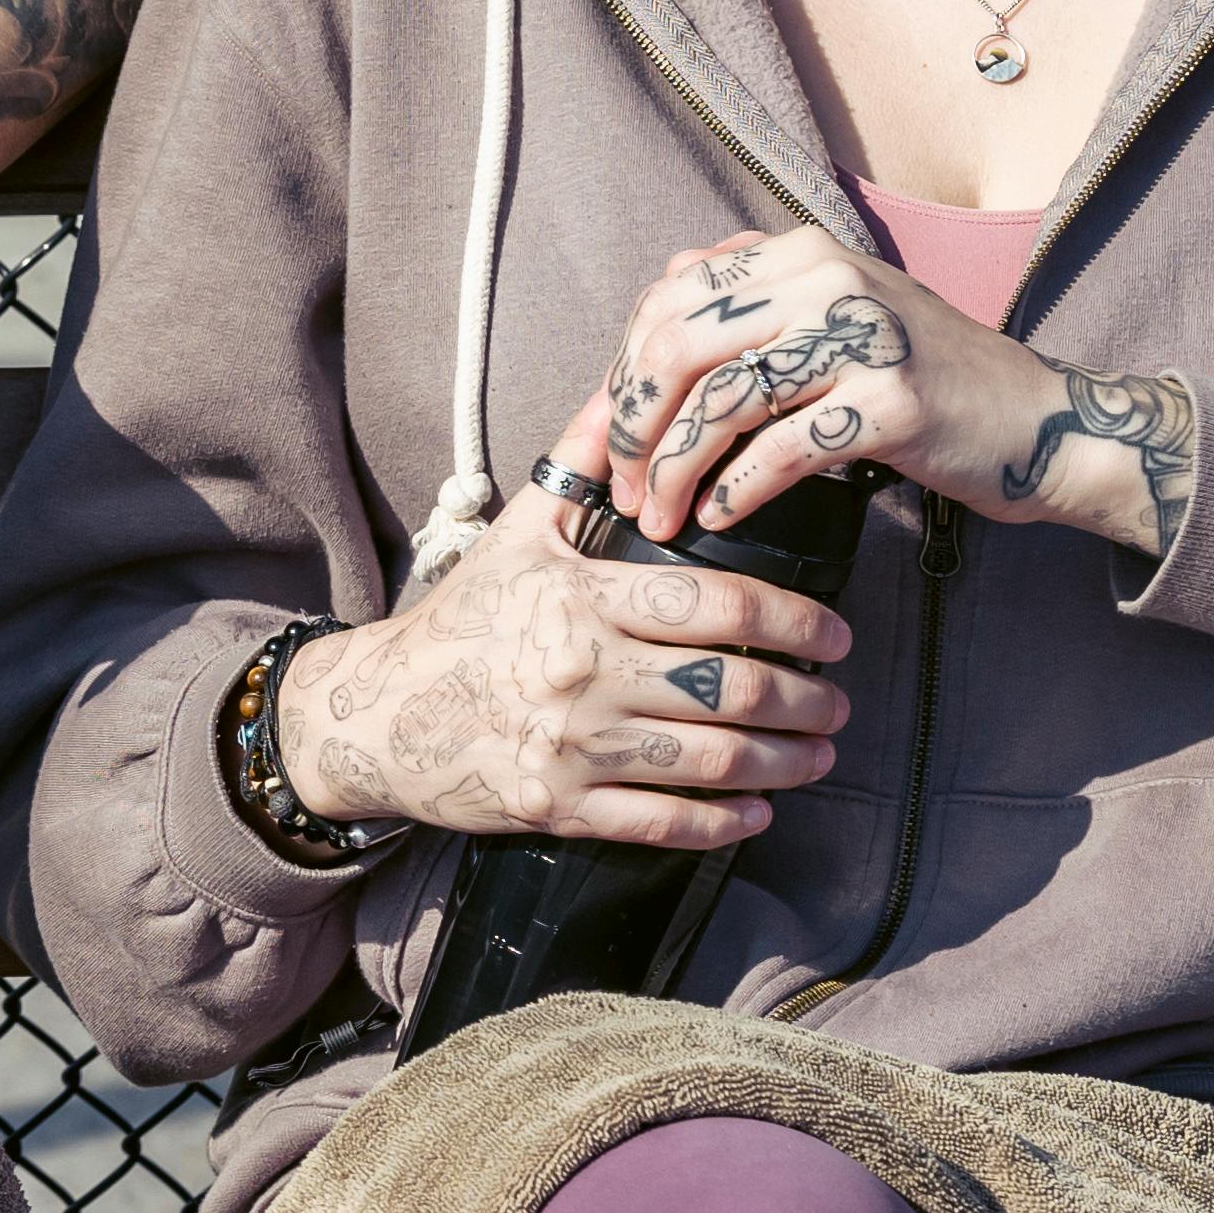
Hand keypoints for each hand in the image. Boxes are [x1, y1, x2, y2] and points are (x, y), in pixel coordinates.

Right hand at [275, 394, 851, 845]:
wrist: (377, 713)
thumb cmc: (461, 620)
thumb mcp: (517, 532)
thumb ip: (580, 463)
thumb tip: (625, 391)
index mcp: (581, 597)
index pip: (716, 604)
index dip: (794, 620)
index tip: (835, 635)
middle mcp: (581, 671)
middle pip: (732, 687)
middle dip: (806, 699)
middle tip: (836, 701)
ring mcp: (572, 745)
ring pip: (712, 760)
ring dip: (786, 761)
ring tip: (817, 752)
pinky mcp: (560, 807)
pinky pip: (665, 821)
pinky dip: (727, 821)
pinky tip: (758, 810)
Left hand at [603, 226, 1199, 555]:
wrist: (1040, 423)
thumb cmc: (923, 384)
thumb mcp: (831, 321)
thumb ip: (745, 316)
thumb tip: (636, 347)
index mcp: (798, 252)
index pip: (667, 301)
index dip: (623, 377)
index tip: (611, 438)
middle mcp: (826, 277)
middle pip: (678, 348)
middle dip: (634, 428)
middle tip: (623, 489)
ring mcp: (864, 335)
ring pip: (720, 401)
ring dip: (673, 471)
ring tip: (658, 517)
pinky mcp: (894, 402)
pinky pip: (781, 451)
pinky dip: (735, 491)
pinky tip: (717, 520)